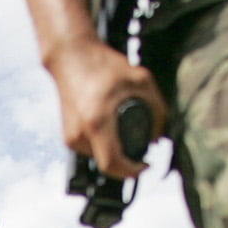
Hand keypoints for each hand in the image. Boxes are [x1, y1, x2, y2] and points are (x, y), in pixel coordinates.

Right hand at [46, 37, 166, 179]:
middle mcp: (80, 133)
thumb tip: (159, 135)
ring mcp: (71, 136)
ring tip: (123, 132)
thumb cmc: (102, 64)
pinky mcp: (68, 135)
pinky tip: (109, 128)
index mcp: (96, 122)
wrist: (70, 56)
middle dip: (126, 163)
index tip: (144, 166)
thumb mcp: (140, 79)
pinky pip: (91, 150)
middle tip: (139, 153)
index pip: (112, 163)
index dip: (131, 171)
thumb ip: (157, 107)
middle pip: (107, 165)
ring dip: (114, 152)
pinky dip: (104, 144)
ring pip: (99, 158)